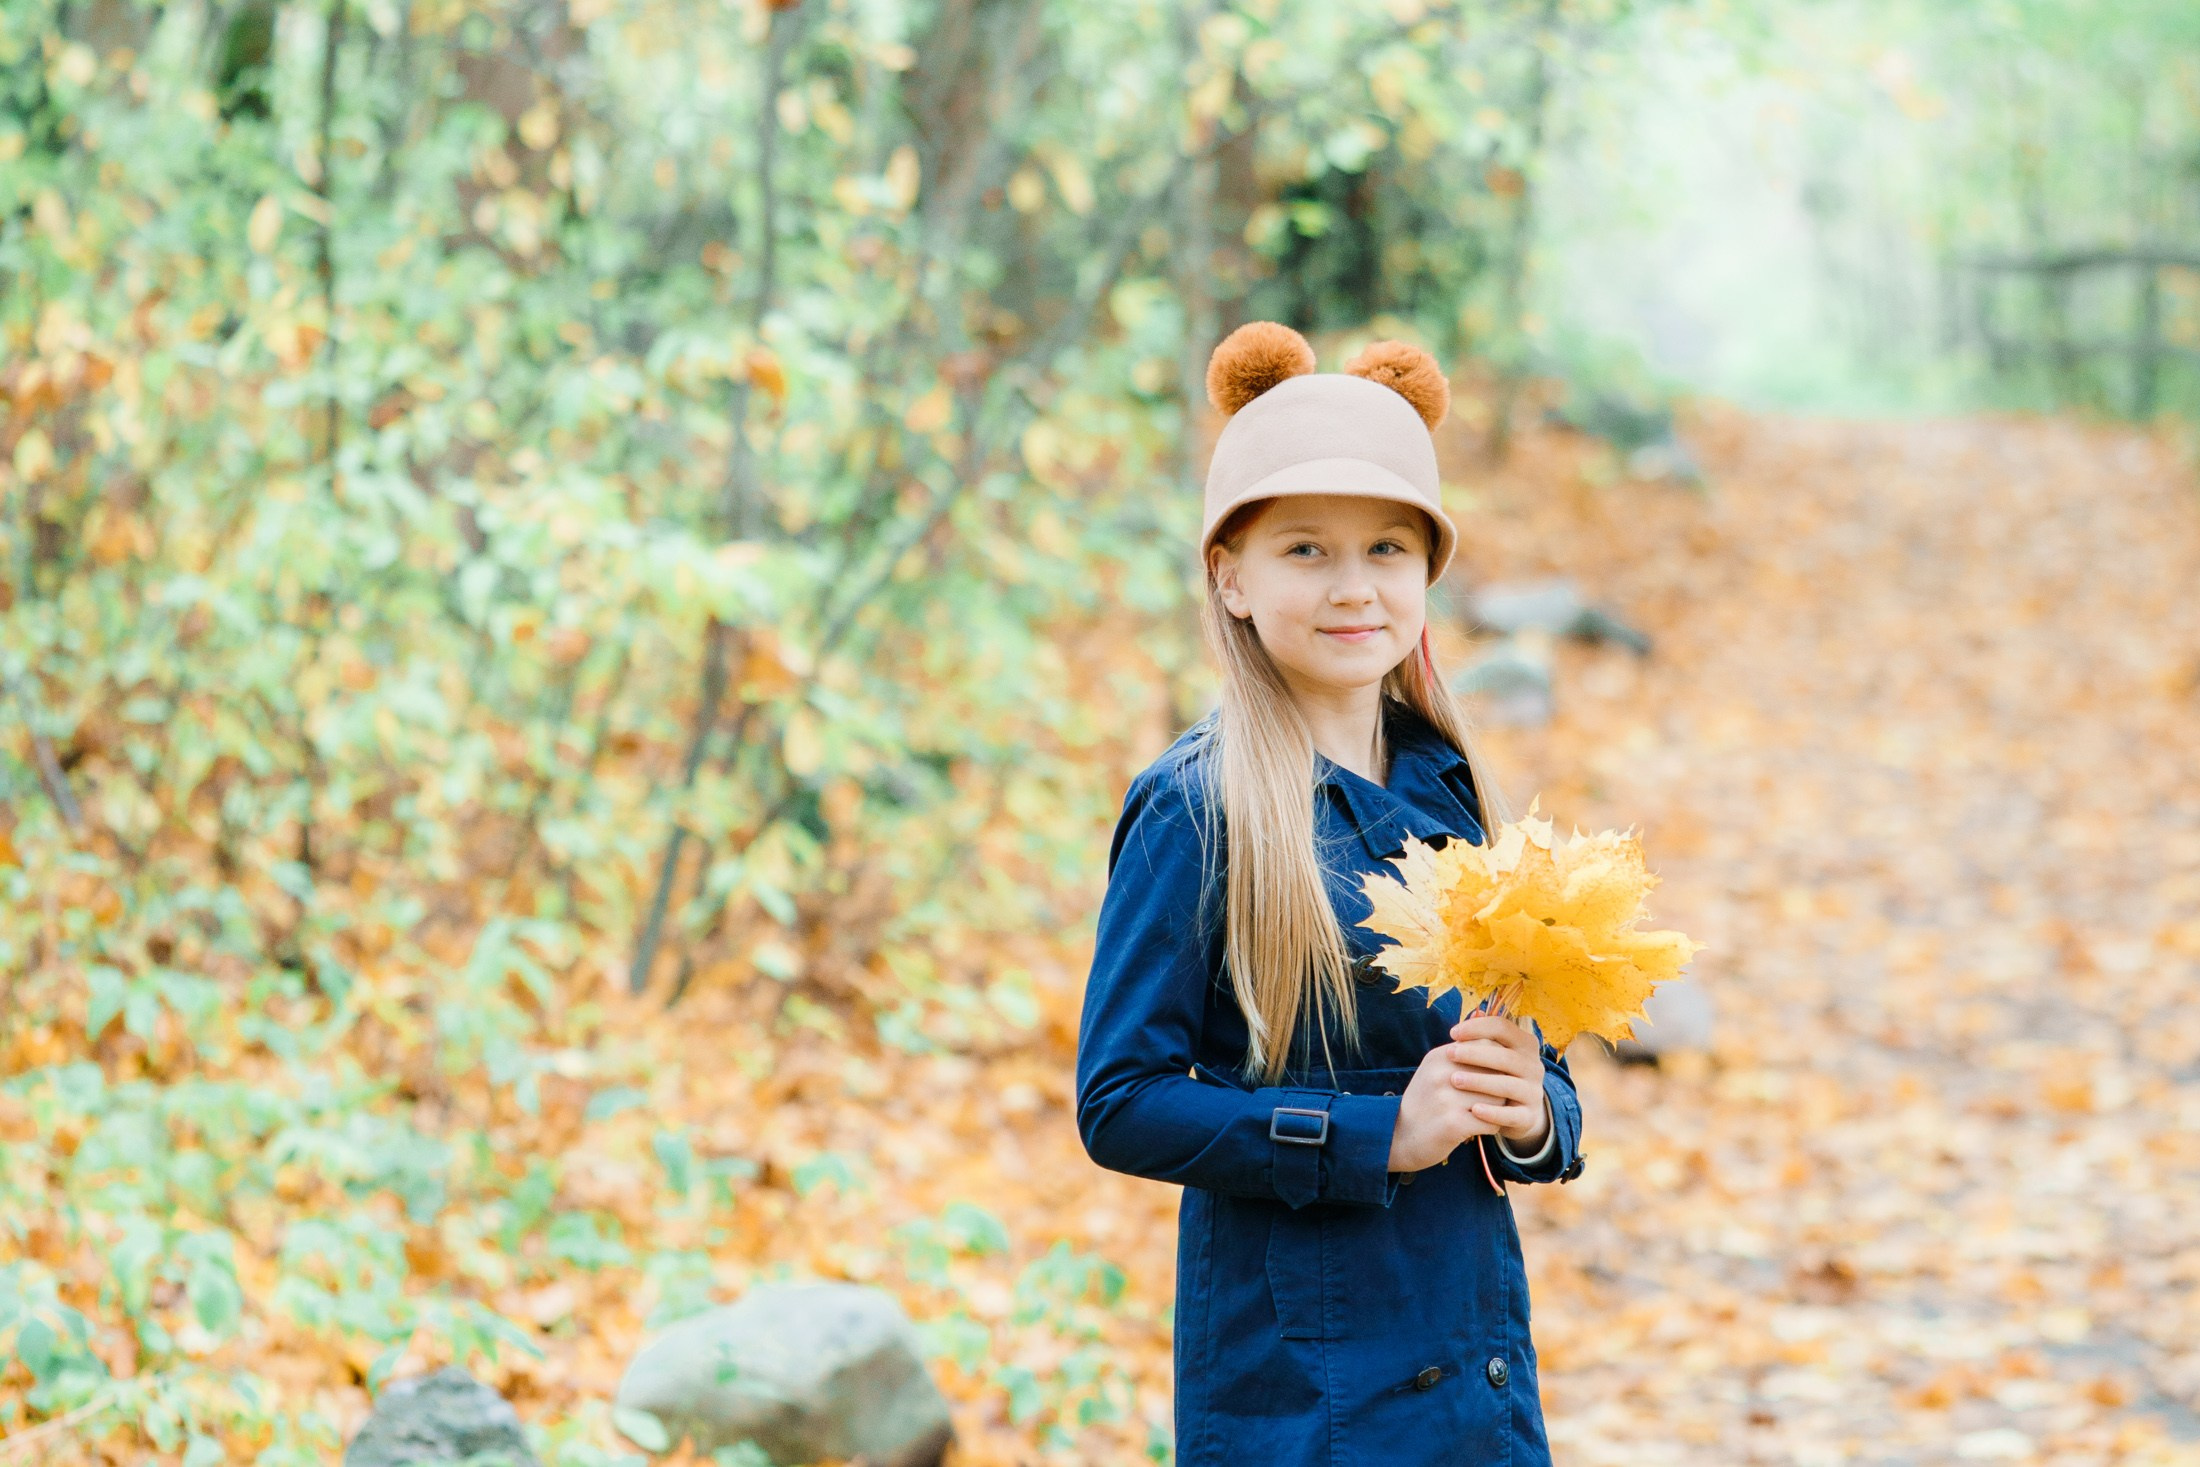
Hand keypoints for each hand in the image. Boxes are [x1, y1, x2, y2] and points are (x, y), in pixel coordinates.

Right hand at [1386, 1014, 1549, 1172]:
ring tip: (1484, 1114)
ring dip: (1497, 1110)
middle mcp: (1442, 1073)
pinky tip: (1480, 1128)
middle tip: (1491, 1099)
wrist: (1401, 1137)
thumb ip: (1464, 1056)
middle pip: (1496, 1073)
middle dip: (1500, 1088)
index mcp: (1440, 1056)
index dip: (1498, 1062)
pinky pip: (1492, 1122)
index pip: (1487, 1046)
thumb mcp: (1436, 1070)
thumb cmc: (1427, 1102)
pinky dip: (1491, 1127)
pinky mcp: (1453, 1123)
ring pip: (1498, 1099)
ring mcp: (1446, 1099)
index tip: (1494, 1075)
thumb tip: (1502, 1046)